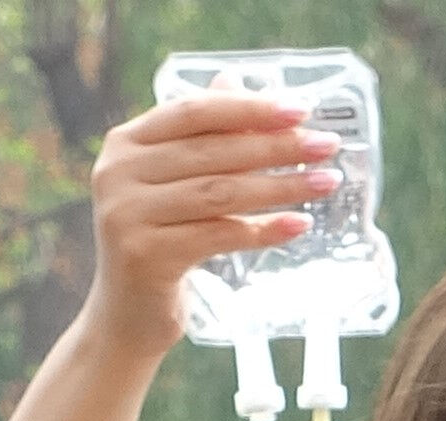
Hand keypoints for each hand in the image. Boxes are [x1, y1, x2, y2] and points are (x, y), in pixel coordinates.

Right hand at [79, 91, 345, 361]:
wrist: (126, 316)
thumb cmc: (160, 242)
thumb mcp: (175, 184)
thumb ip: (202, 136)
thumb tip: (238, 80)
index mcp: (126, 143)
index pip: (194, 112)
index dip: (248, 108)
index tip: (300, 110)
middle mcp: (119, 173)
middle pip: (214, 152)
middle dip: (277, 146)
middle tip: (327, 147)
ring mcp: (127, 214)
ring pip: (221, 192)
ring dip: (281, 186)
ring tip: (325, 183)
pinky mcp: (146, 255)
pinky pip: (220, 235)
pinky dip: (264, 229)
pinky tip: (299, 225)